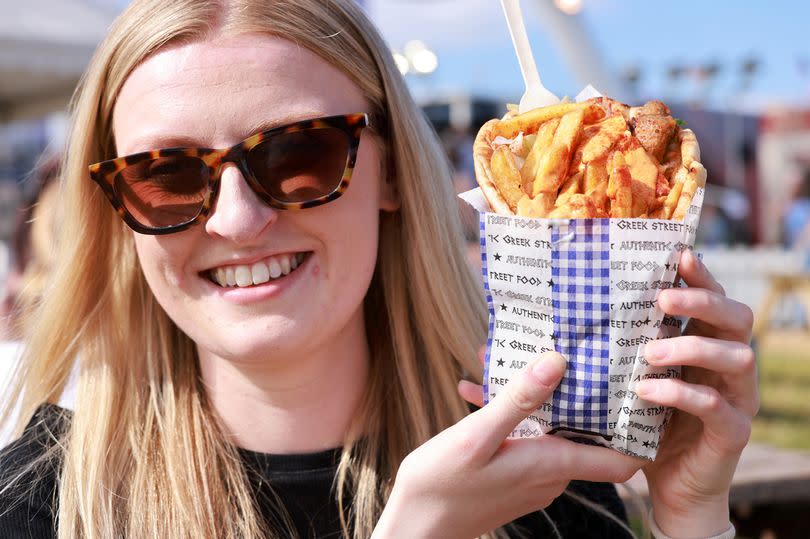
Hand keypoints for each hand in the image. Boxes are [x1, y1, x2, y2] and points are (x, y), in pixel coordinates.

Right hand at [372, 351, 642, 538]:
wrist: (415, 527)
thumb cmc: (441, 485)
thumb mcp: (476, 436)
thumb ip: (518, 400)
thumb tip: (557, 363)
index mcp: (551, 463)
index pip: (621, 457)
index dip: (634, 426)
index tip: (635, 387)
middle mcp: (550, 475)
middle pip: (584, 433)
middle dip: (574, 391)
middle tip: (561, 350)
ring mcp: (530, 478)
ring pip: (550, 430)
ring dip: (535, 398)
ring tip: (506, 359)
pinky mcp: (511, 478)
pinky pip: (525, 439)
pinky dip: (511, 414)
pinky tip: (478, 391)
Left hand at [640, 249, 757, 537]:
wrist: (668, 485)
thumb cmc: (646, 422)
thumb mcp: (629, 379)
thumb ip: (614, 349)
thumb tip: (549, 321)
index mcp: (707, 344)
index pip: (714, 300)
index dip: (702, 276)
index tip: (678, 255)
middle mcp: (729, 365)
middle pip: (737, 317)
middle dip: (702, 301)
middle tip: (664, 299)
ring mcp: (738, 398)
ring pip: (737, 356)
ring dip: (691, 347)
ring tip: (649, 353)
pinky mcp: (734, 432)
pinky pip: (719, 406)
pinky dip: (683, 394)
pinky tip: (648, 391)